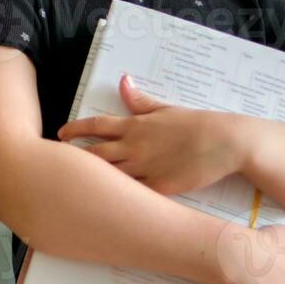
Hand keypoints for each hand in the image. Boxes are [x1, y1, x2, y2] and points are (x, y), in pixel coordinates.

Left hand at [57, 74, 245, 196]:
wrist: (224, 142)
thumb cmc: (196, 124)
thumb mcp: (165, 109)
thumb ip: (140, 100)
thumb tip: (123, 81)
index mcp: (134, 126)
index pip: (96, 125)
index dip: (75, 129)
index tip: (60, 134)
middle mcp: (134, 147)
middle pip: (95, 153)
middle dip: (75, 158)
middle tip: (60, 163)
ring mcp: (145, 168)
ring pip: (108, 175)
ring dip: (92, 178)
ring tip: (76, 182)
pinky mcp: (158, 188)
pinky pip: (131, 195)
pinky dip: (118, 197)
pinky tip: (105, 202)